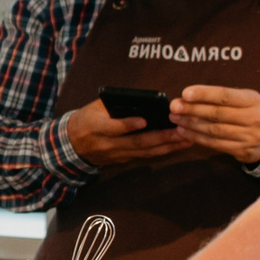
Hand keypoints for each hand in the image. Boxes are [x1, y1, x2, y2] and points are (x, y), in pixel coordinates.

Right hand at [64, 100, 196, 167]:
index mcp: (97, 126)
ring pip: (145, 152)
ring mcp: (116, 154)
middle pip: (136, 142)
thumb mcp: (94, 108)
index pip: (113, 127)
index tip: (145, 120)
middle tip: (180, 131)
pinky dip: (162, 151)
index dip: (128, 125)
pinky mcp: (123, 160)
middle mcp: (108, 144)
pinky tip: (177, 146)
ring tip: (186, 139)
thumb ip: (114, 104)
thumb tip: (141, 99)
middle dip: (161, 137)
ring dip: (168, 147)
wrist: (72, 145)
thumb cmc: (86, 119)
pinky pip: (145, 156)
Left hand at [170, 85, 259, 162]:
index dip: (204, 94)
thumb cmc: (246, 113)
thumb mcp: (241, 100)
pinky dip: (196, 137)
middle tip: (174, 107)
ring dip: (191, 124)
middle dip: (192, 109)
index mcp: (253, 100)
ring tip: (175, 118)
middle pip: (217, 113)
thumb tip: (186, 97)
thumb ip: (218, 97)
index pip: (225, 96)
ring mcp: (249, 136)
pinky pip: (214, 143)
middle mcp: (253, 118)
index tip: (185, 93)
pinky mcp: (242, 150)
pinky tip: (184, 131)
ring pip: (214, 130)